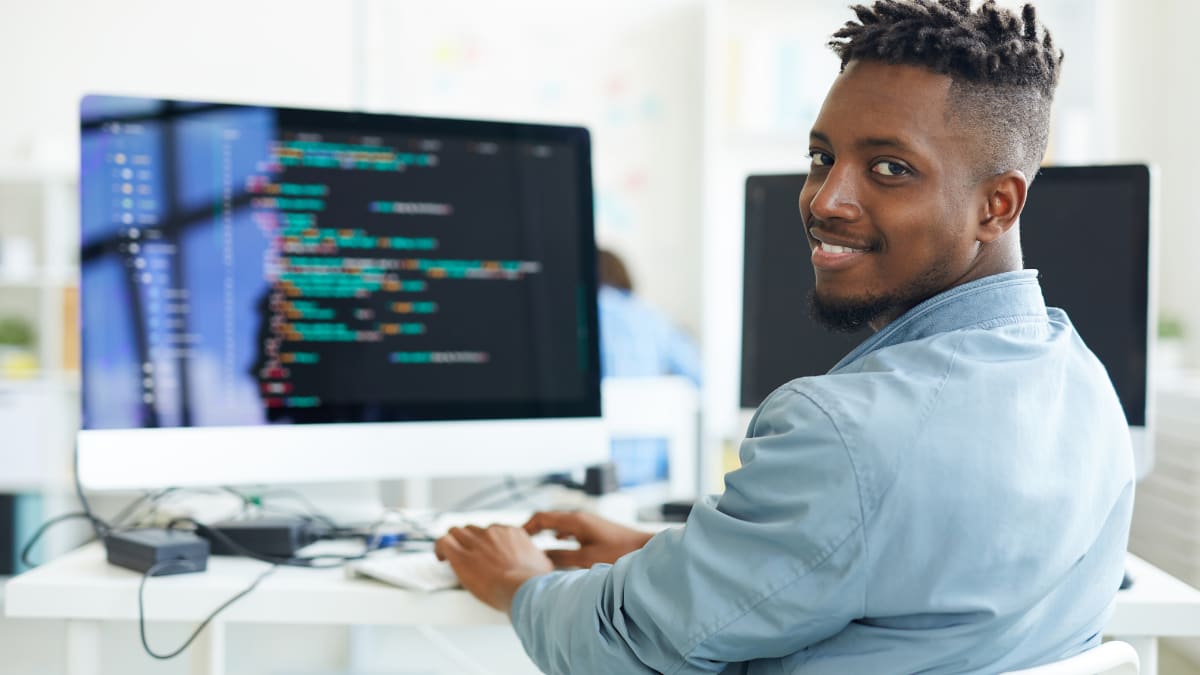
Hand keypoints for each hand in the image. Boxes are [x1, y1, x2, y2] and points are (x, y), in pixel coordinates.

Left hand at [434, 524, 553, 613]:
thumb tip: (540, 562)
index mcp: (512, 533)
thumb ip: (537, 558)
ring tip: (450, 554)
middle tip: (467, 553)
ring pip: (456, 532)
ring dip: (454, 542)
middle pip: (473, 529)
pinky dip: (439, 548)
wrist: (523, 589)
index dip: (486, 541)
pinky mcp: (461, 556)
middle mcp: (493, 533)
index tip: (484, 550)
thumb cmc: (533, 582)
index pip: (493, 529)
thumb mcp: (543, 564)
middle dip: (469, 541)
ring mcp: (476, 543)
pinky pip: (443, 542)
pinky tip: (440, 557)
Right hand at [523, 511, 653, 567]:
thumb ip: (561, 558)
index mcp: (574, 520)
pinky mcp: (593, 530)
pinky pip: (568, 529)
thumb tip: (540, 559)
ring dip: (544, 533)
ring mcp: (587, 523)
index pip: (541, 517)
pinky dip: (557, 535)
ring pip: (558, 524)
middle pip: (547, 519)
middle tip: (517, 542)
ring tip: (533, 545)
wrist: (644, 550)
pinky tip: (556, 543)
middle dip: (532, 530)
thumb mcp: (585, 560)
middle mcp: (579, 518)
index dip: (525, 527)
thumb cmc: (619, 554)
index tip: (512, 538)